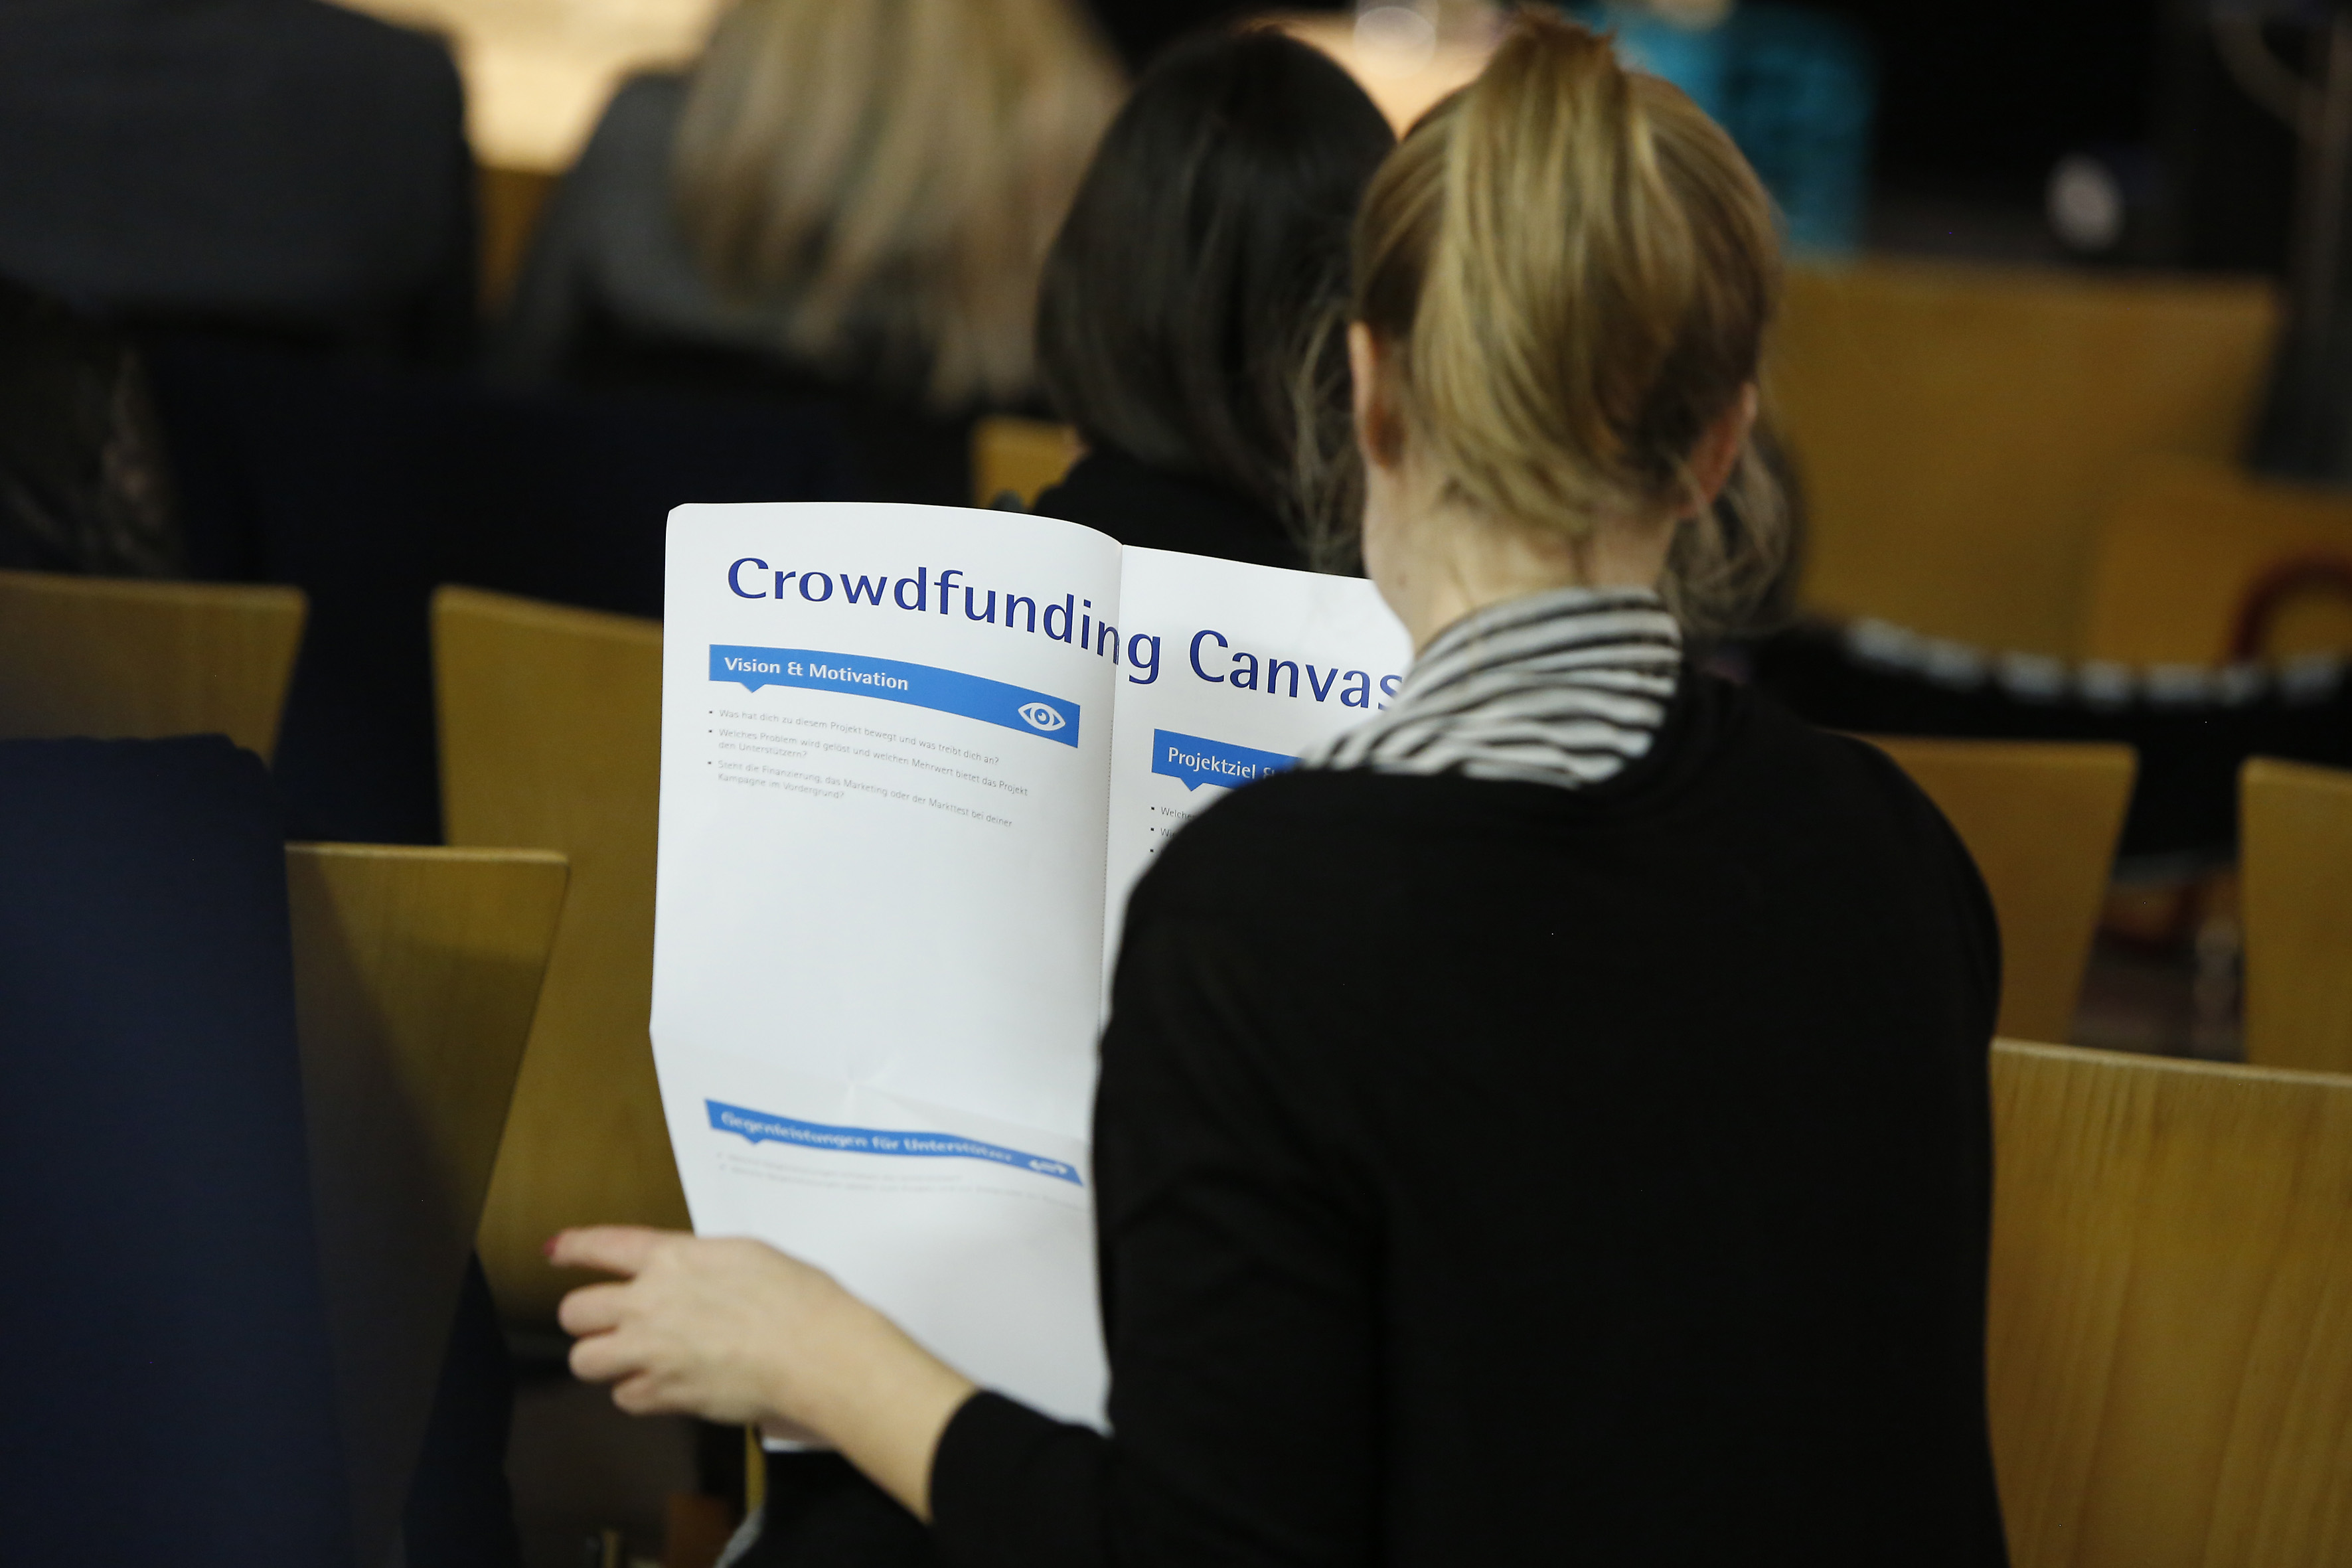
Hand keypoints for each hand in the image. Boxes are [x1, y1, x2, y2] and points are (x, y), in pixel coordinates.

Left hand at [552, 1226, 840, 1425]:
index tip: (557, 1250)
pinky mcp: (664, 1395)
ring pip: (584, 1360)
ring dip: (603, 1359)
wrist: (816, 1352)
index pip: (602, 1245)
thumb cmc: (798, 1297)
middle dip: (587, 1317)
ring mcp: (651, 1351)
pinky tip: (665, 1385)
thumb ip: (700, 1262)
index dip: (573, 1246)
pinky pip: (624, 1398)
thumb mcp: (746, 1255)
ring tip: (631, 1359)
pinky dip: (639, 1394)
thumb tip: (686, 1274)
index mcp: (672, 1257)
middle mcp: (649, 1301)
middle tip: (609, 1323)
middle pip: (574, 1311)